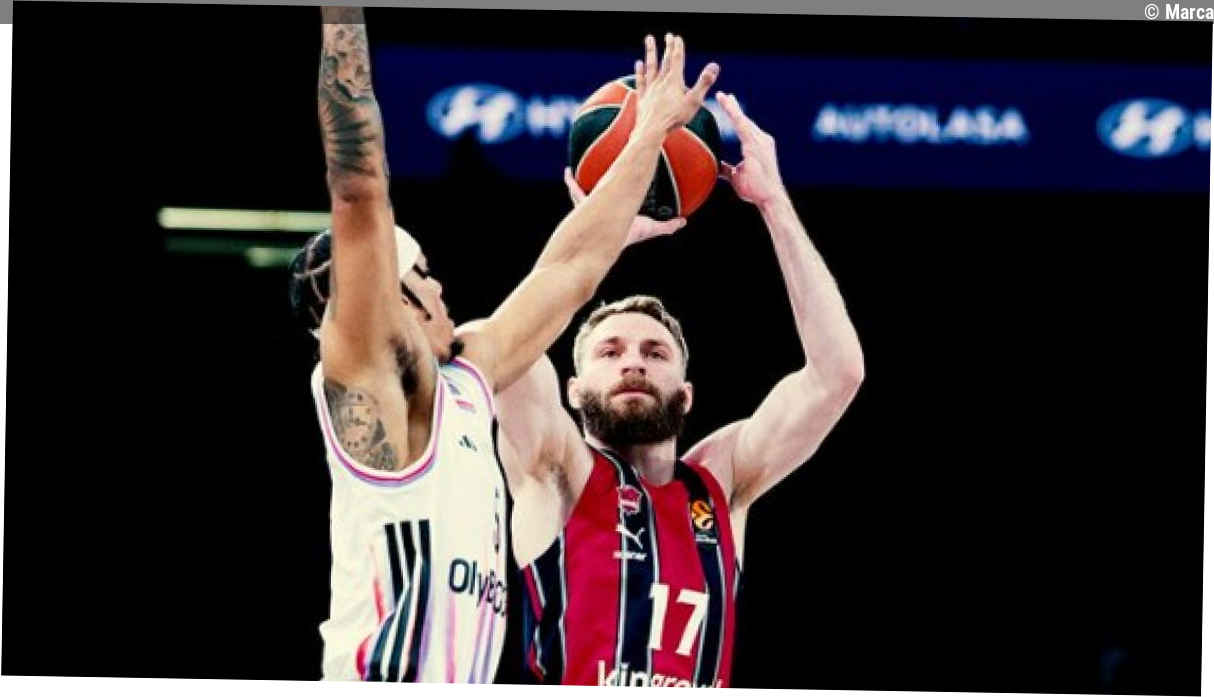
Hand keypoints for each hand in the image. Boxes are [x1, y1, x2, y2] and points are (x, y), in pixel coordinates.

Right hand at [565, 167, 684, 245]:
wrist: (612, 241)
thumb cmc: (628, 237)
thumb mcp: (650, 228)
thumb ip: (667, 226)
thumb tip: (683, 222)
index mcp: (612, 210)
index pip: (612, 197)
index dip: (614, 188)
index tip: (617, 177)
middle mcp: (598, 206)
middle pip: (596, 189)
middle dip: (594, 180)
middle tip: (595, 164)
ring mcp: (588, 203)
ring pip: (582, 186)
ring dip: (579, 176)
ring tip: (574, 164)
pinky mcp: (582, 202)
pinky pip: (574, 189)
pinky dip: (570, 180)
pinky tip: (566, 171)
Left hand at [632, 34, 719, 136]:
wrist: (652, 130)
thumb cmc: (674, 118)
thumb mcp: (694, 101)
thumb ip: (704, 82)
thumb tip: (715, 65)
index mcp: (674, 81)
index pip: (677, 60)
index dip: (678, 48)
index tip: (677, 37)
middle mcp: (661, 82)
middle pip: (665, 60)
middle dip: (667, 47)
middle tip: (668, 35)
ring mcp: (650, 89)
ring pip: (650, 66)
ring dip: (650, 52)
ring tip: (649, 39)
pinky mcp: (642, 98)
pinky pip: (640, 81)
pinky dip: (639, 71)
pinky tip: (638, 63)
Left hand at [716, 91, 785, 207]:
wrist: (768, 197)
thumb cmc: (755, 189)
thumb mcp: (736, 176)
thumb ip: (727, 169)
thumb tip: (717, 166)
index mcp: (757, 146)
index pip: (744, 128)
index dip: (736, 115)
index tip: (728, 104)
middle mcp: (761, 140)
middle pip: (744, 120)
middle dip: (733, 107)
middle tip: (723, 95)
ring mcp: (761, 141)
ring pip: (743, 120)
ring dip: (732, 107)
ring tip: (722, 97)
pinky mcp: (756, 144)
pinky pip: (742, 126)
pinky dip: (735, 114)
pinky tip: (727, 106)